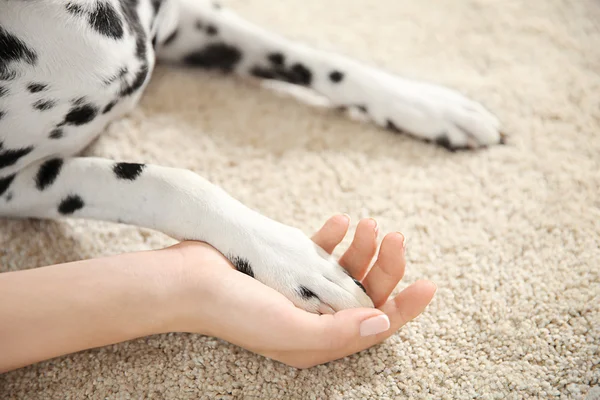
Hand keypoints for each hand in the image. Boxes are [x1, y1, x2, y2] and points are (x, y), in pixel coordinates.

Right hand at [171, 215, 435, 367]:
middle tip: (394, 236)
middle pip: (365, 293)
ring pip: (347, 269)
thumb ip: (339, 333)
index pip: (373, 327)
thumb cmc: (233, 311)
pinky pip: (321, 251)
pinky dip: (334, 236)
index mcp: (319, 341)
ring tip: (366, 223)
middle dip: (385, 266)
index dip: (404, 308)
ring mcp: (303, 290)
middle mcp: (316, 317)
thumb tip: (382, 323)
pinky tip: (340, 221)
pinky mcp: (289, 265)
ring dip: (362, 247)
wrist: (187, 280)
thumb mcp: (289, 331)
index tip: (427, 284)